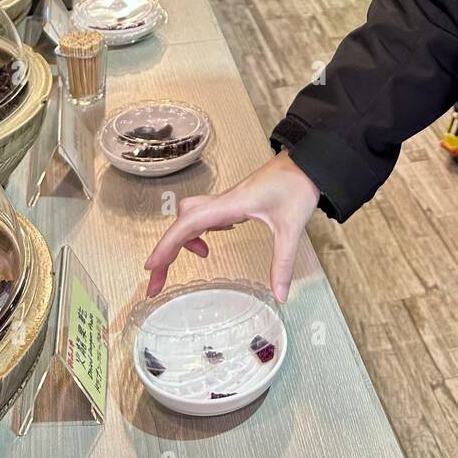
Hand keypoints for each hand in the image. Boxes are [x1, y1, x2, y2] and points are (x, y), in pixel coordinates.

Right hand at [144, 149, 320, 302]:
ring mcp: (228, 200)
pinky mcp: (235, 201)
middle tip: (159, 282)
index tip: (150, 267)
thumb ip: (283, 263)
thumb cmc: (297, 186)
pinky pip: (205, 214)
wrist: (308, 161)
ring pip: (191, 216)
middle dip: (167, 250)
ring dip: (183, 238)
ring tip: (197, 259)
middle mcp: (223, 201)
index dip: (166, 245)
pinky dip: (200, 229)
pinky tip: (214, 239)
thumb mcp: (291, 227)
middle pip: (182, 222)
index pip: (188, 224)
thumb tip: (280, 297)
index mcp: (230, 205)